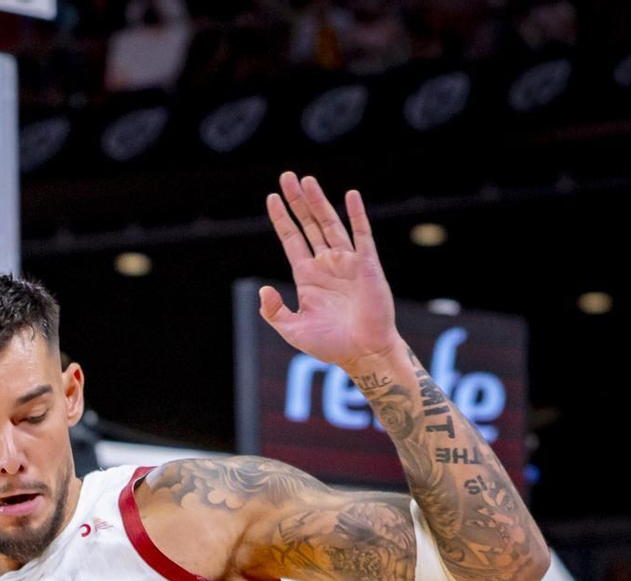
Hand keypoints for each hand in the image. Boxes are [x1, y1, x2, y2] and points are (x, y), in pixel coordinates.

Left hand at [259, 174, 399, 374]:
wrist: (363, 353)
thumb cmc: (330, 345)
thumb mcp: (294, 331)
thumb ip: (275, 312)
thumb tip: (264, 290)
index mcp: (307, 276)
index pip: (291, 240)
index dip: (281, 219)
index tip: (271, 197)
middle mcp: (326, 264)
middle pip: (308, 224)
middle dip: (298, 201)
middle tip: (287, 176)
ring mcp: (346, 262)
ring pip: (329, 224)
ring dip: (318, 201)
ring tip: (307, 180)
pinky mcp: (366, 265)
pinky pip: (361, 234)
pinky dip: (356, 215)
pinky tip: (350, 196)